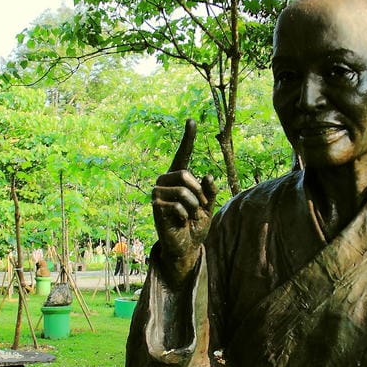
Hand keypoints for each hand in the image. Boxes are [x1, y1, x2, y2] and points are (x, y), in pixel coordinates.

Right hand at [153, 119, 216, 286]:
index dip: (188, 138)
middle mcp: (166, 181)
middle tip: (201, 207)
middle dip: (199, 192)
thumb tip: (208, 176)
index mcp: (180, 178)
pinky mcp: (155, 206)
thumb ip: (211, 191)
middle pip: (184, 174)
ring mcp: (158, 193)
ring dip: (193, 206)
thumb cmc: (195, 224)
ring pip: (182, 190)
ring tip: (191, 215)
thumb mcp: (209, 206)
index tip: (191, 120)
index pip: (184, 154)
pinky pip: (176, 204)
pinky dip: (184, 214)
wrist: (186, 246)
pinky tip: (181, 221)